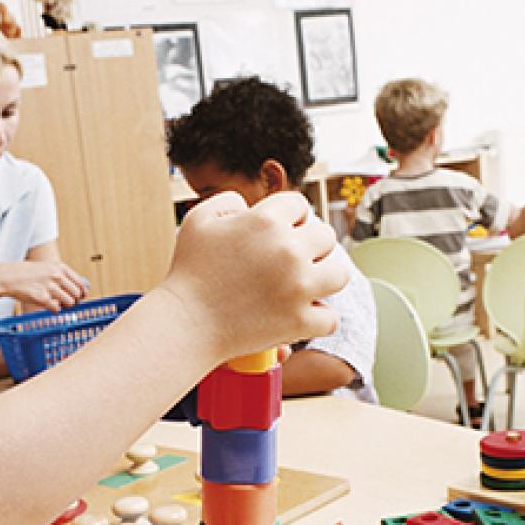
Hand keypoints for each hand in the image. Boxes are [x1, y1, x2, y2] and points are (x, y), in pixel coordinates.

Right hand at [0, 261, 87, 310]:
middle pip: (77, 294)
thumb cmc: (27, 274)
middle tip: (68, 303)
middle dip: (75, 301)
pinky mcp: (42, 298)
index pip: (80, 282)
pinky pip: (57, 309)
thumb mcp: (46, 268)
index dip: (83, 292)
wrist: (8, 277)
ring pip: (70, 302)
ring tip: (58, 304)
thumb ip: (61, 276)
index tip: (82, 297)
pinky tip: (48, 306)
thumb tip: (78, 291)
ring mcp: (50, 287)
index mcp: (59, 267)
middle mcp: (57, 276)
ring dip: (65, 306)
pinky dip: (55, 310)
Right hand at [159, 191, 347, 359]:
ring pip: (340, 273)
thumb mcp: (199, 219)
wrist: (185, 324)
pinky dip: (317, 319)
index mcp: (267, 221)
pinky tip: (301, 314)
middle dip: (309, 245)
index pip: (300, 205)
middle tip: (292, 259)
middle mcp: (289, 250)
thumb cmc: (189, 272)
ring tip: (308, 282)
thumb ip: (230, 200)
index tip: (281, 231)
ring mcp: (298, 288)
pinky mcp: (300, 322)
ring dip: (326, 276)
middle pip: (325, 236)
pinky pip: (329, 318)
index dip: (290, 217)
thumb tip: (253, 207)